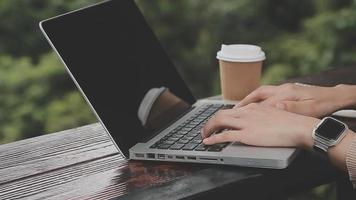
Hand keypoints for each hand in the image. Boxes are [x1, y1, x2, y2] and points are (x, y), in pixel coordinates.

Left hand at [201, 103, 318, 148]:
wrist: (300, 127)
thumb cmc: (292, 123)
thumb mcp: (274, 113)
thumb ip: (264, 116)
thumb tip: (259, 122)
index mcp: (254, 108)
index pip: (231, 110)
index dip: (221, 117)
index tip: (217, 122)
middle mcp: (247, 112)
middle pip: (221, 114)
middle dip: (210, 122)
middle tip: (206, 129)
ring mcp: (246, 123)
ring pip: (219, 121)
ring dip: (208, 129)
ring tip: (204, 135)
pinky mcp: (247, 134)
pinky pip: (225, 136)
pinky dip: (213, 139)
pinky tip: (208, 142)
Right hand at [237, 83, 355, 117]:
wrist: (335, 96)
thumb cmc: (324, 104)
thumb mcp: (310, 109)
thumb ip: (292, 108)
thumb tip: (275, 108)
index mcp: (287, 93)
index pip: (264, 102)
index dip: (250, 110)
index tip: (239, 116)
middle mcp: (283, 88)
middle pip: (259, 94)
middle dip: (245, 102)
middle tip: (233, 110)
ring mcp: (285, 88)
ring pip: (261, 92)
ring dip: (249, 99)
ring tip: (239, 107)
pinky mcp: (287, 90)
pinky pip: (267, 93)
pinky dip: (258, 98)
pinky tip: (255, 105)